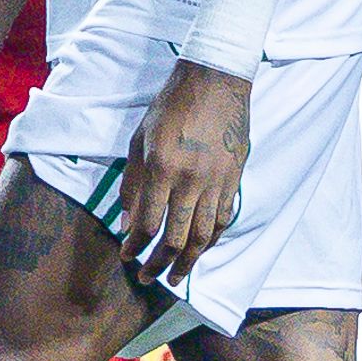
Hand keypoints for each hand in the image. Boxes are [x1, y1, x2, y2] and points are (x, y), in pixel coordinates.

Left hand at [113, 61, 255, 289]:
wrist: (215, 81)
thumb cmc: (170, 107)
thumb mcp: (139, 140)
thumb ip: (132, 183)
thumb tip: (128, 222)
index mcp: (162, 168)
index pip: (147, 223)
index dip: (135, 247)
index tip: (126, 257)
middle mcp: (190, 180)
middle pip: (175, 238)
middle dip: (159, 264)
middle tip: (147, 279)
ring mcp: (217, 181)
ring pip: (203, 235)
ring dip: (187, 262)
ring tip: (176, 278)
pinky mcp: (234, 179)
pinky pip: (223, 219)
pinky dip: (211, 240)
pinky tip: (199, 250)